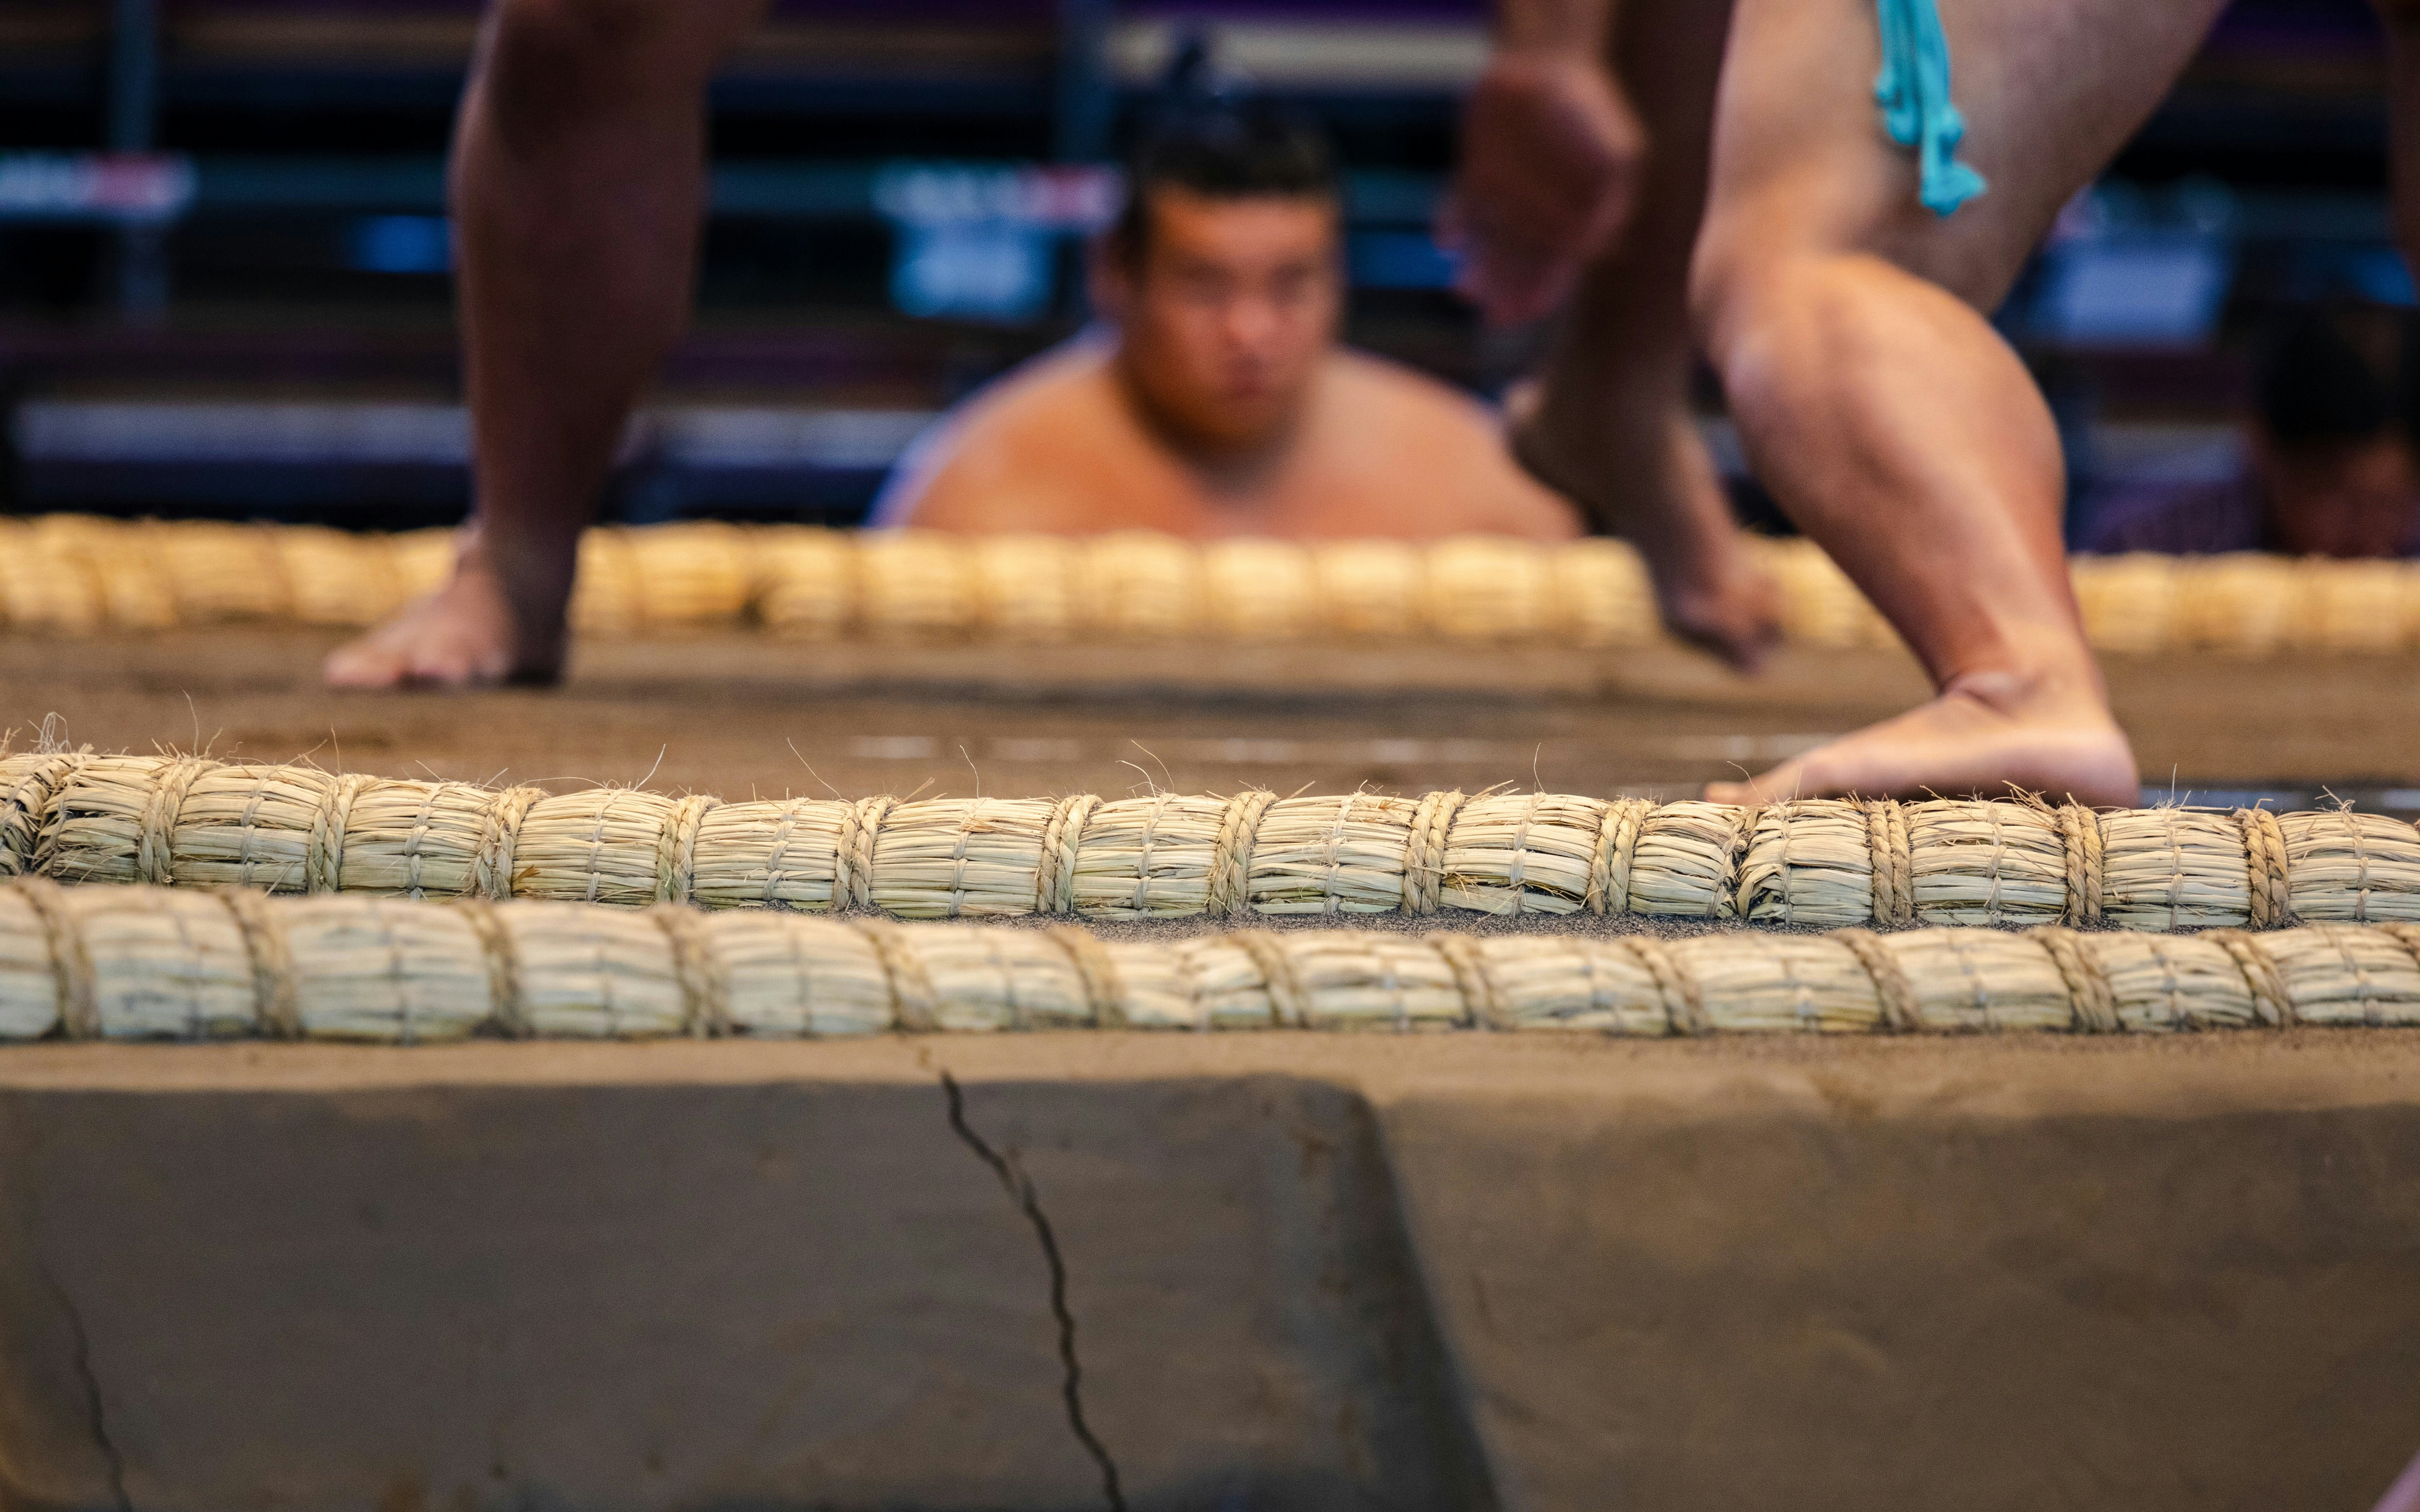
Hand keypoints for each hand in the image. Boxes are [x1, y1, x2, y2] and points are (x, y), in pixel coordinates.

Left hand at [1440, 50, 1644, 326]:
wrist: (1545, 60)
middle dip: (1510, 290)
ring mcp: (1504, 196)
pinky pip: (1459, 207)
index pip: (1560, 261)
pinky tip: (1447, 240)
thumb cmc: (1587, 105)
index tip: (1532, 309)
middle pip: (1522, 262)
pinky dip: (1451, 224)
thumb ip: (1610, 199)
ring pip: (1490, 245)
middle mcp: (1536, 212)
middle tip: (1499, 317)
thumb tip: (1597, 248)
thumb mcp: (1617, 150)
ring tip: (1467, 291)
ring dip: (1481, 270)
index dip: (1547, 287)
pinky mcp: (1474, 175)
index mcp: (1573, 214)